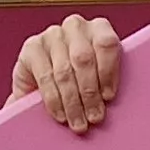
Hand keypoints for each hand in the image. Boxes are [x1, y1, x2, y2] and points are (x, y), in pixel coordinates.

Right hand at [10, 16, 123, 133]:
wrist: (44, 82)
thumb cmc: (81, 81)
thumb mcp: (99, 77)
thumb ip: (108, 82)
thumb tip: (117, 106)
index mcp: (99, 28)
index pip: (106, 43)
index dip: (108, 72)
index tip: (109, 97)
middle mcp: (75, 26)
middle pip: (84, 59)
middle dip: (89, 93)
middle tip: (94, 117)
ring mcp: (52, 35)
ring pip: (64, 71)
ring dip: (72, 102)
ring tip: (79, 123)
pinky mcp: (32, 47)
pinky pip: (45, 77)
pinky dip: (54, 100)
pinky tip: (61, 115)